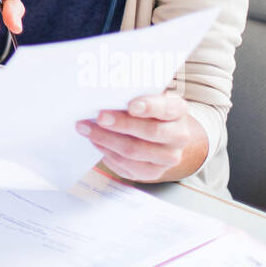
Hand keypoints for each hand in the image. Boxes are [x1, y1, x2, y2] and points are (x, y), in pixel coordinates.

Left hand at [75, 94, 208, 182]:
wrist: (161, 137)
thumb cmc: (148, 111)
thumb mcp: (147, 97)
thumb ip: (132, 94)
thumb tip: (106, 93)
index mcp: (178, 111)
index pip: (167, 108)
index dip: (149, 107)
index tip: (131, 106)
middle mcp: (179, 136)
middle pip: (150, 131)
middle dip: (121, 124)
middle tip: (99, 116)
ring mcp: (168, 157)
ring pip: (134, 150)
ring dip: (106, 139)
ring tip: (86, 128)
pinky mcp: (153, 172)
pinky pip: (127, 166)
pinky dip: (107, 153)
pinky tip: (95, 142)